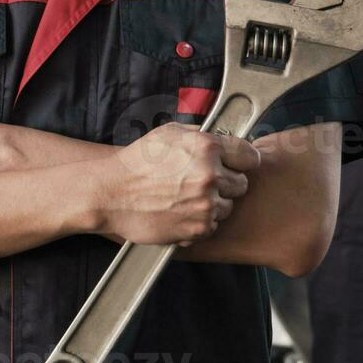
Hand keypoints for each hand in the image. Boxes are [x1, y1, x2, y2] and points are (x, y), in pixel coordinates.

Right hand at [90, 123, 259, 246]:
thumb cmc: (136, 162)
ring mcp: (205, 204)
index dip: (242, 160)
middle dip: (226, 183)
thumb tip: (223, 136)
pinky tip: (180, 211)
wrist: (111, 194)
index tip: (236, 164)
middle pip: (242, 184)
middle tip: (201, 182)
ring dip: (212, 203)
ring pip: (228, 206)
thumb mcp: (168, 134)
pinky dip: (200, 221)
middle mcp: (210, 175)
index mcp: (206, 147)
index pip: (250, 156)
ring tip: (185, 197)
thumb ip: (200, 134)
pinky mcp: (199, 228)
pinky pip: (213, 225)